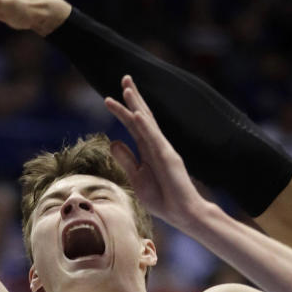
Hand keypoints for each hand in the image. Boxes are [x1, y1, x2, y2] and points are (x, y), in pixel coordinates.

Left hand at [104, 76, 209, 229]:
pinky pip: (154, 139)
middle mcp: (156, 145)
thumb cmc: (163, 198)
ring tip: (127, 89)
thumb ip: (126, 160)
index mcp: (148, 149)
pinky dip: (145, 126)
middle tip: (125, 78)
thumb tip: (113, 141)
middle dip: (133, 97)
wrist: (183, 213)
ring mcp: (163, 150)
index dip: (122, 110)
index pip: (133, 125)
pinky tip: (136, 114)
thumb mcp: (137, 178)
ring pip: (148, 123)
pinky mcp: (169, 158)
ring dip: (137, 105)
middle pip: (143, 116)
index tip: (108, 98)